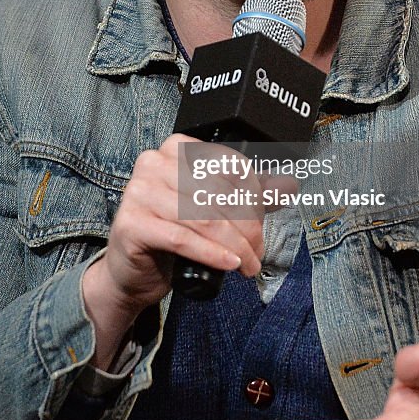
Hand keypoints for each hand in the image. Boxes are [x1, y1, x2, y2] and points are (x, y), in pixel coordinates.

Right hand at [82, 135, 286, 367]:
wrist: (132, 272)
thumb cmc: (172, 234)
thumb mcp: (211, 208)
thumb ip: (246, 194)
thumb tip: (287, 185)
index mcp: (176, 147)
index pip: (229, 165)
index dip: (253, 196)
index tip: (263, 223)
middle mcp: (154, 162)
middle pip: (217, 193)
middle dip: (246, 226)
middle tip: (257, 251)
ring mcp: (138, 191)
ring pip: (202, 217)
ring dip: (233, 245)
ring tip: (248, 264)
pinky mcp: (131, 223)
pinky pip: (182, 238)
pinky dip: (211, 254)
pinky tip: (228, 264)